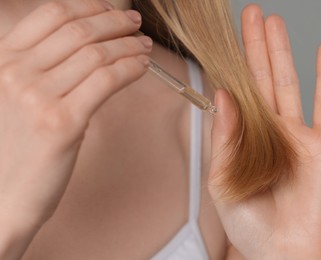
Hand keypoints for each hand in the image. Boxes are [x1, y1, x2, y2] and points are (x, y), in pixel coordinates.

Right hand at [0, 0, 151, 238]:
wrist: (4, 196)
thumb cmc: (17, 146)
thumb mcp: (18, 95)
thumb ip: (44, 67)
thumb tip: (90, 44)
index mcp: (3, 60)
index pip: (53, 14)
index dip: (89, 6)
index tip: (112, 10)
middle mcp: (17, 73)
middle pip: (80, 30)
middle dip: (115, 22)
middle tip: (135, 23)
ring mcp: (38, 97)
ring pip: (97, 54)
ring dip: (128, 45)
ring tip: (144, 46)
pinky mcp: (63, 123)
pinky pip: (107, 80)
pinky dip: (130, 68)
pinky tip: (142, 66)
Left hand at [209, 4, 320, 258]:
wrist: (284, 250)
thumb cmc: (251, 223)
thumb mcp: (222, 178)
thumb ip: (223, 136)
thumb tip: (222, 96)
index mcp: (244, 139)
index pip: (236, 93)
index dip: (230, 66)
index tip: (223, 41)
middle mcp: (269, 130)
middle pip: (259, 79)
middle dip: (254, 46)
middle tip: (250, 15)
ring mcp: (296, 133)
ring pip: (287, 82)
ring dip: (281, 51)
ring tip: (274, 22)